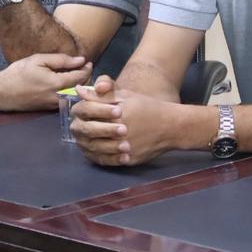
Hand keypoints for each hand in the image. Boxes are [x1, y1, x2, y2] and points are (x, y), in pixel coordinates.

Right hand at [0, 53, 89, 111]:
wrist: (1, 93)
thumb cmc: (18, 74)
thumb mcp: (38, 60)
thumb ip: (61, 60)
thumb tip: (80, 60)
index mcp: (57, 84)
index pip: (81, 77)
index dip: (87, 69)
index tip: (88, 62)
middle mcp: (59, 97)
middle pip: (82, 88)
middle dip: (86, 77)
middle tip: (83, 68)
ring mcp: (56, 106)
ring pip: (76, 95)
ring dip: (80, 86)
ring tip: (76, 75)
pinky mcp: (51, 110)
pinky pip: (68, 100)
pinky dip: (71, 92)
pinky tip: (67, 84)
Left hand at [71, 82, 190, 166]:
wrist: (171, 126)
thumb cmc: (147, 107)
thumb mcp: (125, 96)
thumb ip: (102, 95)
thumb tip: (79, 90)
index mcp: (116, 114)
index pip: (87, 113)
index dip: (82, 112)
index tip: (86, 113)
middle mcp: (119, 132)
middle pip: (88, 133)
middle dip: (85, 129)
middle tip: (86, 127)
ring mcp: (124, 148)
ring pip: (95, 149)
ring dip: (89, 143)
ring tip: (91, 139)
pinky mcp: (129, 159)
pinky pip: (107, 161)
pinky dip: (100, 156)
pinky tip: (99, 150)